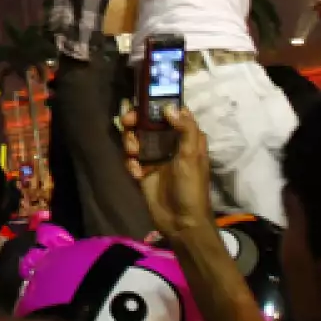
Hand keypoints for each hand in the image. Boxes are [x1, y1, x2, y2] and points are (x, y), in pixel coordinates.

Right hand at [121, 106, 214, 240]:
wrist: (181, 222)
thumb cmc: (191, 188)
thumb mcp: (192, 157)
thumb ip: (184, 130)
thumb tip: (169, 107)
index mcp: (186, 140)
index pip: (174, 114)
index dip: (161, 104)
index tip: (146, 98)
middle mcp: (170, 145)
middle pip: (149, 123)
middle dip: (136, 120)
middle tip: (128, 120)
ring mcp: (155, 158)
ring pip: (137, 138)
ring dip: (131, 141)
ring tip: (132, 151)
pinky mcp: (143, 172)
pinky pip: (130, 159)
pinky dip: (130, 162)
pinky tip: (135, 171)